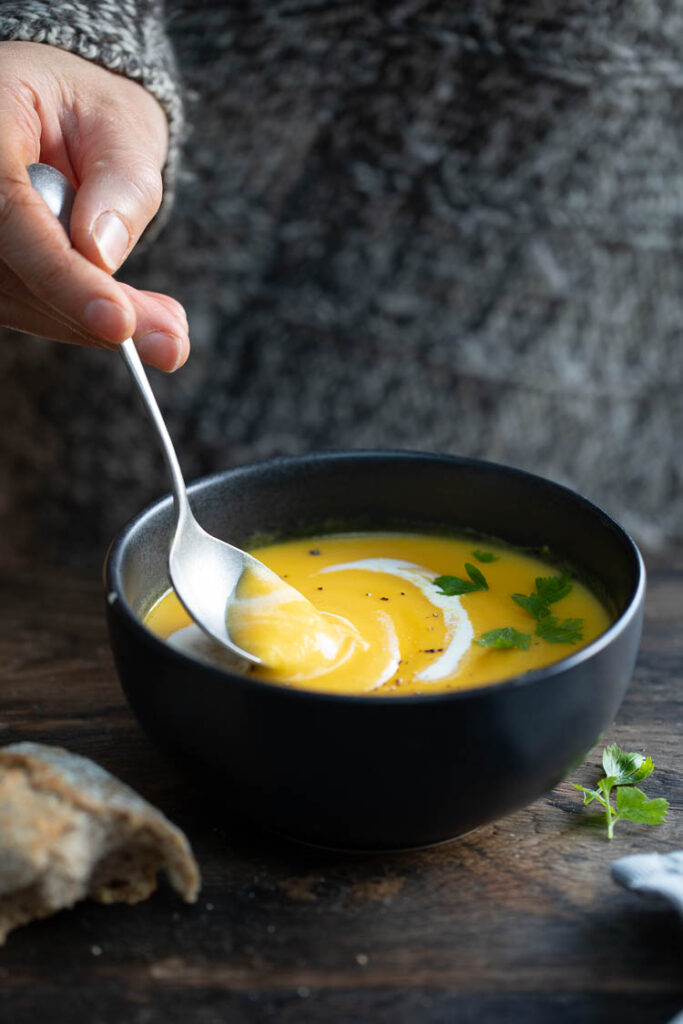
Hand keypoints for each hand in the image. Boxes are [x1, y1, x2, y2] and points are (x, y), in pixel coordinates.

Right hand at [0, 41, 188, 370]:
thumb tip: (101, 255)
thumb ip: (120, 187)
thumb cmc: (95, 112)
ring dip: (91, 324)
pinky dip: (79, 319)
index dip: (62, 275)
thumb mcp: (124, 130)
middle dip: (91, 312)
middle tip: (170, 342)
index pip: (9, 212)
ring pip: (16, 300)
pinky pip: (23, 308)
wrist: (67, 114)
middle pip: (11, 270)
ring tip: (165, 331)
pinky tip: (126, 316)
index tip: (119, 321)